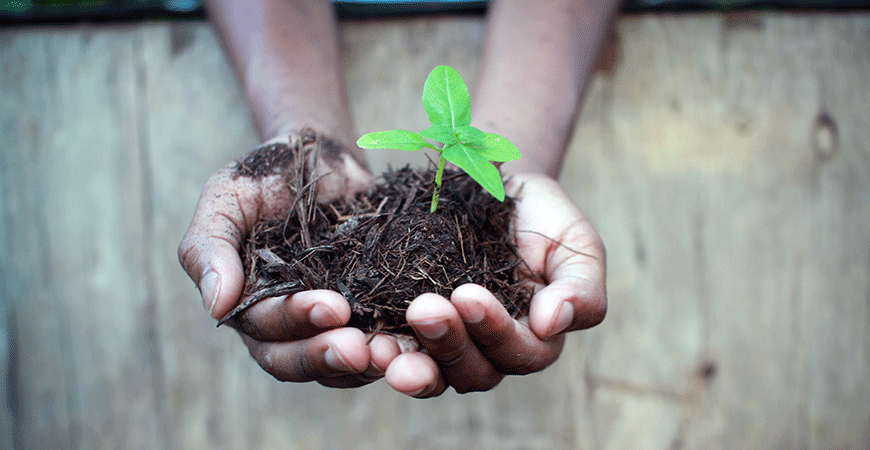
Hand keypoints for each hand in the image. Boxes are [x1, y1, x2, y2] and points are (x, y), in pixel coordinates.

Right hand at [178, 132, 401, 387]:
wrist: (319, 154)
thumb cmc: (263, 176)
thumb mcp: (226, 199)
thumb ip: (209, 247)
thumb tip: (216, 306)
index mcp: (249, 307)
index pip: (267, 331)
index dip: (297, 322)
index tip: (333, 307)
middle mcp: (289, 327)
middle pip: (302, 360)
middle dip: (331, 355)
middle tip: (362, 348)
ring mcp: (334, 323)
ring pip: (344, 362)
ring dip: (369, 362)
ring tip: (395, 352)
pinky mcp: (373, 309)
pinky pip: (384, 337)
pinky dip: (401, 345)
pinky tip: (421, 340)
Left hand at [383, 173, 605, 396]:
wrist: (491, 184)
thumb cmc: (542, 216)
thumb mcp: (576, 243)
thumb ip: (579, 286)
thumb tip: (553, 322)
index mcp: (533, 339)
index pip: (520, 353)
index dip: (494, 331)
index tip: (469, 295)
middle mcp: (487, 351)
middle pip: (472, 371)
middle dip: (447, 344)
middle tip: (424, 309)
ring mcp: (444, 343)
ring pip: (429, 371)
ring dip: (407, 363)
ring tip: (380, 346)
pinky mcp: (404, 326)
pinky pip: (392, 349)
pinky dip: (376, 350)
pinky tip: (360, 338)